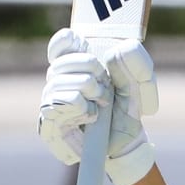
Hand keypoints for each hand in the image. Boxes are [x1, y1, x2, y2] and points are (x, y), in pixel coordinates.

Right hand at [38, 28, 158, 184]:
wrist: (125, 142)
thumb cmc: (127, 110)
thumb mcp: (137, 84)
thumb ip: (133, 63)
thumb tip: (114, 51)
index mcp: (76, 66)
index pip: (61, 43)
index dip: (68, 41)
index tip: (85, 46)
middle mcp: (58, 81)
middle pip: (63, 61)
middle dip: (92, 71)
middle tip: (105, 87)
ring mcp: (50, 101)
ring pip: (60, 81)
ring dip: (90, 91)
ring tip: (101, 104)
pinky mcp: (48, 122)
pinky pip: (63, 100)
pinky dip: (83, 106)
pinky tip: (91, 116)